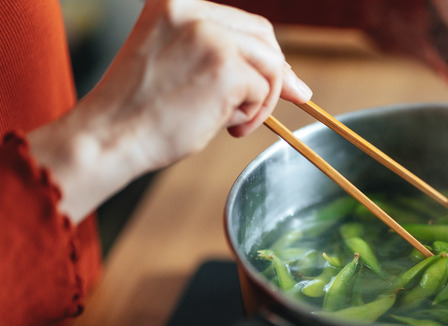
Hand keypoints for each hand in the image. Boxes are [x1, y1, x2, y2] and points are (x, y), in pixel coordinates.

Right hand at [29, 0, 311, 222]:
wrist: (108, 137)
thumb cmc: (139, 110)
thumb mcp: (175, 61)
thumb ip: (218, 55)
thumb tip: (283, 73)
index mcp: (176, 3)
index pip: (242, 23)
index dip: (266, 53)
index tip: (287, 77)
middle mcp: (194, 12)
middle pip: (264, 37)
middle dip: (278, 73)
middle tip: (287, 100)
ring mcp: (211, 38)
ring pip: (270, 66)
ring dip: (261, 100)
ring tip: (232, 123)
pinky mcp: (226, 68)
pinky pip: (263, 92)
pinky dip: (251, 115)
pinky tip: (223, 126)